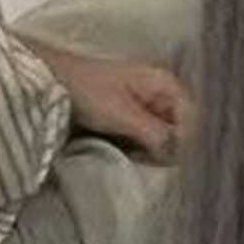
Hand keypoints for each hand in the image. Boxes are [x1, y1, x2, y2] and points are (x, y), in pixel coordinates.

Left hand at [33, 42, 192, 158]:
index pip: (192, 118)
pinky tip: (126, 153)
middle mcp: (160, 92)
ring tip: (133, 157)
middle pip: (178, 127)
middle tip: (148, 161)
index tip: (171, 162)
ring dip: (150, 149)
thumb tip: (177, 156)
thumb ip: (156, 135)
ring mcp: (143, 103)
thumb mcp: (124, 114)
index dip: (184, 141)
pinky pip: (144, 135)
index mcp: (166, 84)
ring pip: (161, 133)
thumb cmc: (88, 91)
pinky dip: (138, 147)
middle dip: (166, 147)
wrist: (51, 80)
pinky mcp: (127, 115)